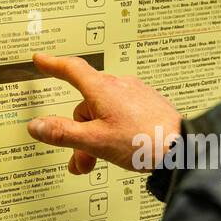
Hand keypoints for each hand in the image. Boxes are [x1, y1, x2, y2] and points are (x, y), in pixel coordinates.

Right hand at [25, 53, 181, 174]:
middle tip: (80, 159)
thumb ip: (63, 133)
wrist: (183, 149)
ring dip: (95, 137)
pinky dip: (113, 132)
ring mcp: (135, 95)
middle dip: (78, 132)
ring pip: (103, 113)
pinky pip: (121, 115)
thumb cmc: (144, 142)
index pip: (71, 70)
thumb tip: (37, 126)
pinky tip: (121, 150)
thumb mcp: (95, 141)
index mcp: (103, 89)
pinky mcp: (148, 106)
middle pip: (86, 104)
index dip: (53, 65)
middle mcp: (119, 86)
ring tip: (99, 160)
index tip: (41, 60)